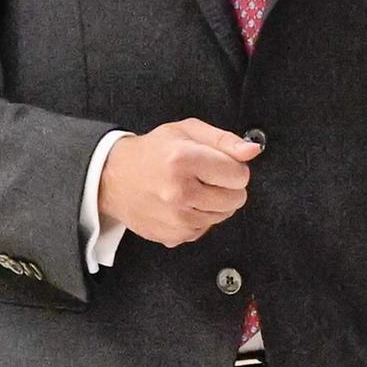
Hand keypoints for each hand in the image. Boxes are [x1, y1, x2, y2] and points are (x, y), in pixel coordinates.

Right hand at [97, 120, 262, 248]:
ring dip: (214, 203)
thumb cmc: (153, 151)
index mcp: (184, 160)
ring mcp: (176, 218)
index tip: (218, 164)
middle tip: (205, 177)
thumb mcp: (187, 131)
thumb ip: (224, 140)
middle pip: (236, 198)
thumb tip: (252, 151)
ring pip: (223, 216)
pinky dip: (200, 218)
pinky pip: (206, 229)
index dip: (233, 167)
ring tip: (191, 189)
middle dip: (227, 187)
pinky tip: (182, 204)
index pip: (239, 174)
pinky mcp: (173, 235)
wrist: (114, 178)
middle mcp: (179, 192)